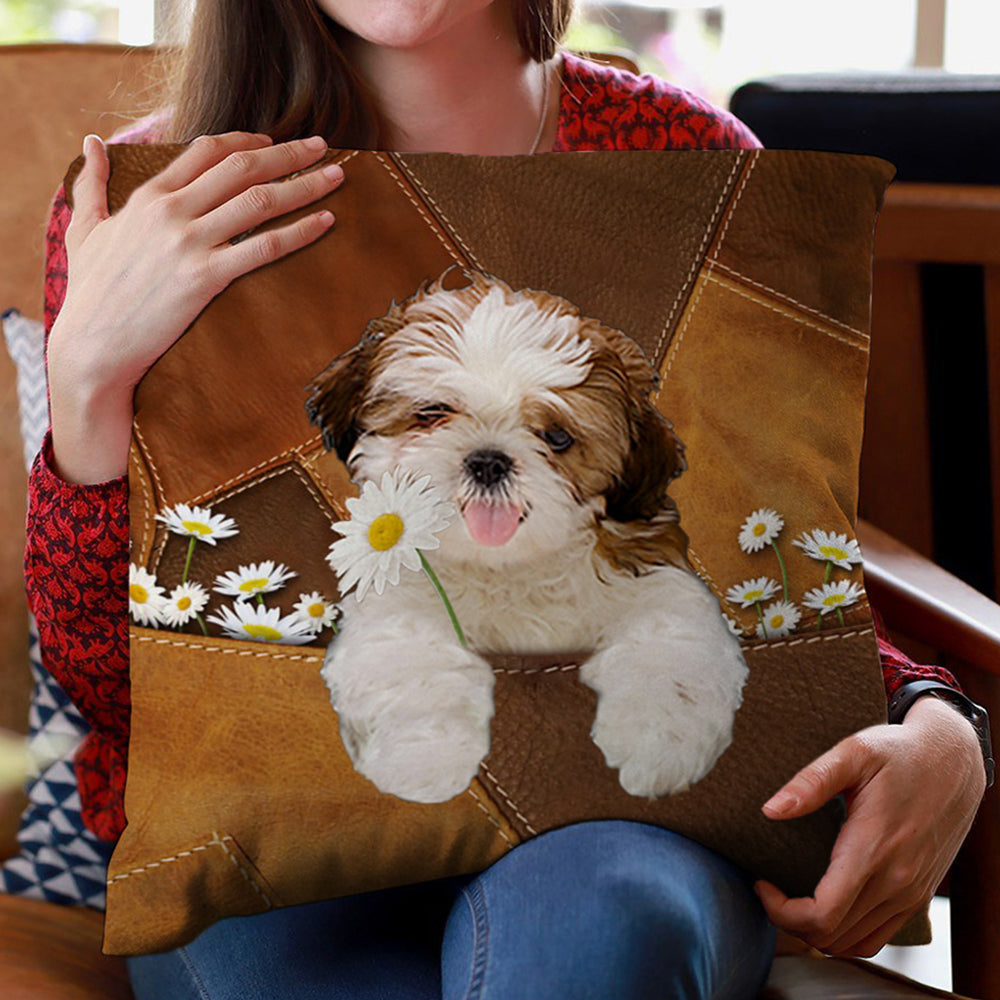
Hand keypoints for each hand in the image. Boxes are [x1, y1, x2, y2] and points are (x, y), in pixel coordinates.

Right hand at [47, 130, 344, 482]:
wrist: (92, 345)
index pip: (207, 150)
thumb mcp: (84, 230)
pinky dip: (300, 231)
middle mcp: (172, 212)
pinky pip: (264, 246)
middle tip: (322, 145)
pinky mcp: (206, 277)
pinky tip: (326, 221)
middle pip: (242, 167)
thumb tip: (91, 142)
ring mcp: (190, 243)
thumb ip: (90, 184)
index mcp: (149, 196)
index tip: (274, 141)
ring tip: (337, 176)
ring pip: (260, 200)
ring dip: (304, 184)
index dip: (247, 141)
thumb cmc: (90, 292)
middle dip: (288, 152)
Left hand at [754, 695, 986, 957]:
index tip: (761, 883)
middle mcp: (896, 881)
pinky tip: (825, 906)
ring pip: (854, 943)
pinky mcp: (918, 895)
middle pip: (832, 936)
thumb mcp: (853, 752)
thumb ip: (811, 782)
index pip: (822, 914)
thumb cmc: (899, 753)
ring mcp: (910, 893)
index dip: (781, 911)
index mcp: (873, 849)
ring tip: (790, 899)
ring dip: (816, 932)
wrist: (953, 762)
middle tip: (768, 889)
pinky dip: (845, 934)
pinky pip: (878, 936)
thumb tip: (771, 809)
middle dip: (790, 921)